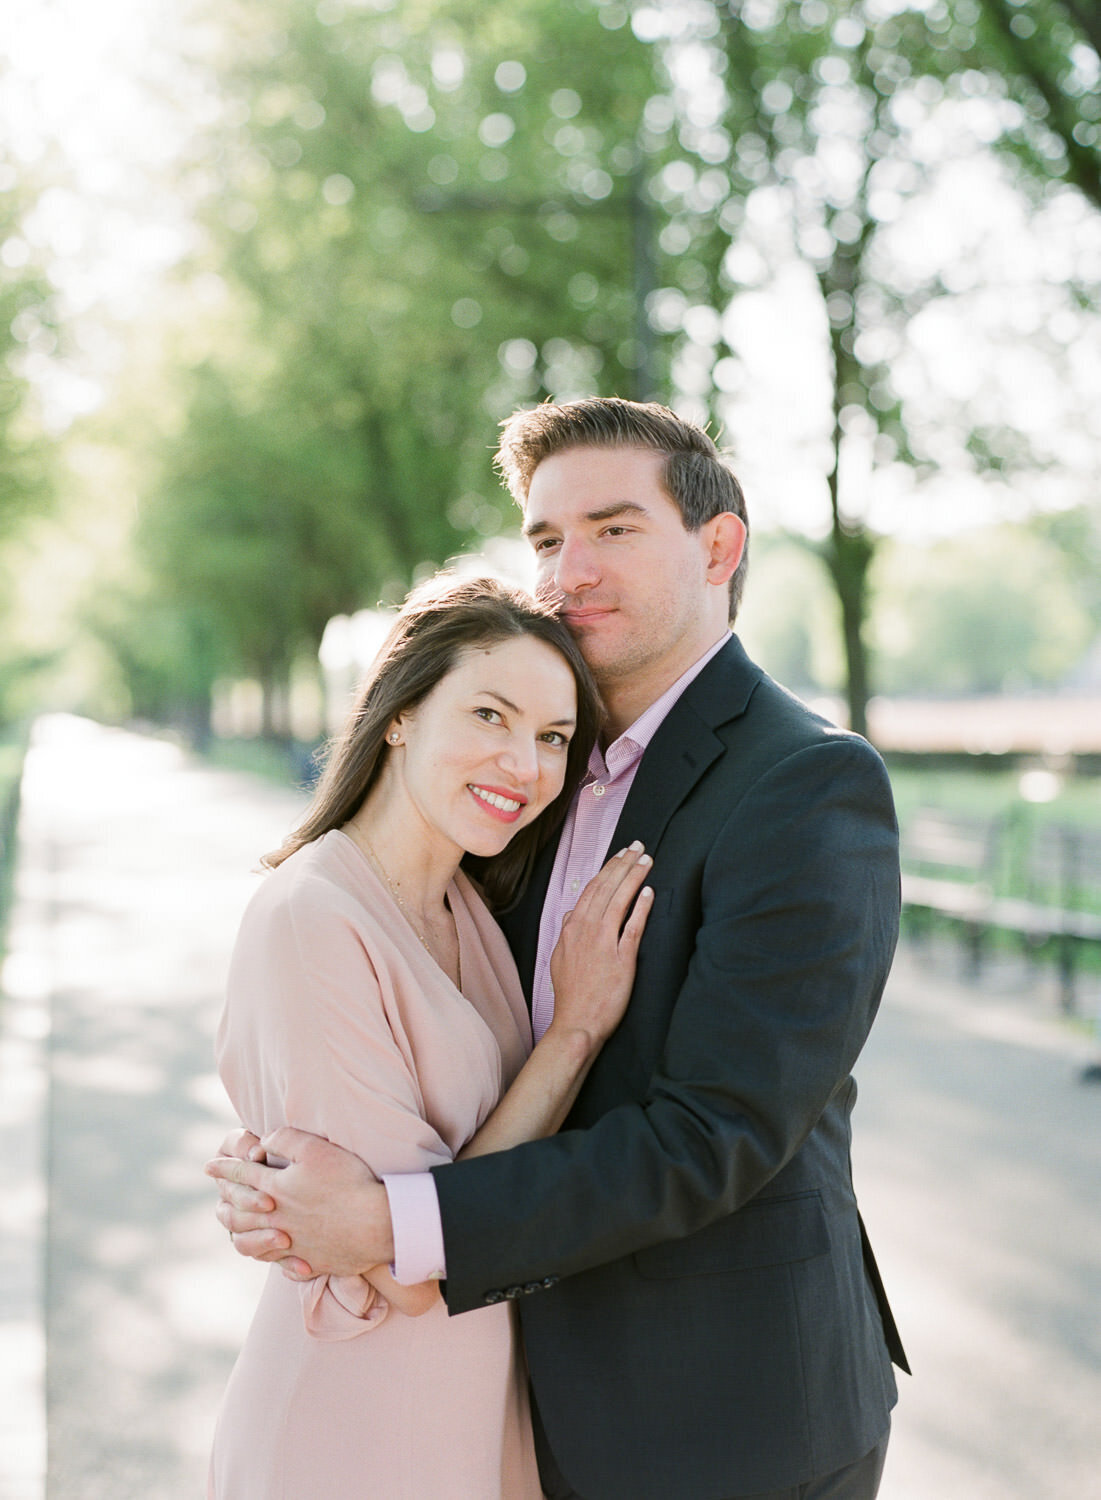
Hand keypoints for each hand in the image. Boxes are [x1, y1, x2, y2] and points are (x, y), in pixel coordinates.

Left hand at [206, 1126, 394, 1279]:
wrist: (376, 1224)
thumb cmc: (348, 1181)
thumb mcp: (316, 1149)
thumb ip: (285, 1139)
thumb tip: (263, 1141)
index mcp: (276, 1189)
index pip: (241, 1176)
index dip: (223, 1168)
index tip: (208, 1166)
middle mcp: (277, 1219)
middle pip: (239, 1213)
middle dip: (225, 1202)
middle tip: (217, 1197)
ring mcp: (292, 1243)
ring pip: (253, 1243)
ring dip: (241, 1233)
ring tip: (237, 1228)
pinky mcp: (310, 1261)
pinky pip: (281, 1263)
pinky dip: (272, 1257)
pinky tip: (275, 1252)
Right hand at [549, 840, 652, 1046]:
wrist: (576, 1023)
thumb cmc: (571, 995)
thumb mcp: (560, 958)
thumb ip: (568, 933)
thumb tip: (573, 914)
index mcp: (572, 928)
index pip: (592, 889)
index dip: (609, 869)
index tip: (621, 855)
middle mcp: (586, 930)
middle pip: (607, 888)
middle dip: (623, 864)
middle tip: (638, 846)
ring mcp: (603, 943)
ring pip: (619, 901)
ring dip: (634, 878)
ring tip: (646, 861)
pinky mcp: (621, 959)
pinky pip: (633, 927)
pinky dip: (641, 907)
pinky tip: (649, 893)